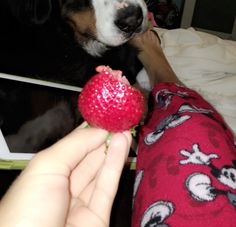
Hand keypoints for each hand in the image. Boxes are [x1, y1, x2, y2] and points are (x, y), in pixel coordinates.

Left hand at [0, 123, 130, 226]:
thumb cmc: (27, 210)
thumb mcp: (46, 167)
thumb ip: (74, 145)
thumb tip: (98, 129)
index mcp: (45, 174)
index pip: (71, 145)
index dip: (89, 128)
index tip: (106, 111)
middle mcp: (63, 187)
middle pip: (88, 156)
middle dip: (104, 135)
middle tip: (121, 116)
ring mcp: (81, 203)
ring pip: (101, 169)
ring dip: (114, 146)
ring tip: (126, 125)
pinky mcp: (98, 216)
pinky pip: (108, 186)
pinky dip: (117, 164)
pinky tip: (123, 144)